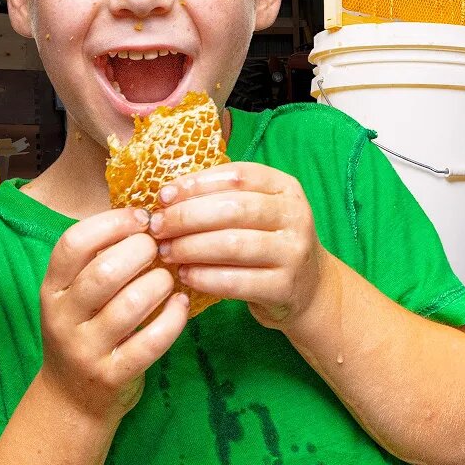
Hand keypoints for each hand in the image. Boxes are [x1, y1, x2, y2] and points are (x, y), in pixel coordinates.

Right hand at [36, 208, 188, 421]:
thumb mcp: (76, 293)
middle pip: (104, 271)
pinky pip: (151, 342)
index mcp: (52, 288)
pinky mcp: (112, 376)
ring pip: (130, 305)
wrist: (72, 398)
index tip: (142, 219)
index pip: (73, 243)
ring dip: (161, 283)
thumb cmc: (85, 329)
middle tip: (160, 250)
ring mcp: (85, 349)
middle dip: (142, 252)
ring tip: (169, 278)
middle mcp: (62, 317)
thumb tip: (147, 213)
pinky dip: (173, 318)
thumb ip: (99, 257)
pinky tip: (180, 305)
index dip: (113, 223)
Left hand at [150, 162, 325, 330]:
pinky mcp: (284, 287)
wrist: (308, 288)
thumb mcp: (258, 212)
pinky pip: (236, 280)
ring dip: (191, 247)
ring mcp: (293, 252)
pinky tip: (186, 275)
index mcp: (285, 188)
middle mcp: (295, 215)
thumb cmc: (268, 242)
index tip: (164, 195)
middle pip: (234, 208)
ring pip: (233, 244)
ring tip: (166, 252)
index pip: (238, 175)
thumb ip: (222, 199)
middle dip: (187, 216)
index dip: (197, 183)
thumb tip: (167, 197)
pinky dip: (205, 277)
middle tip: (157, 227)